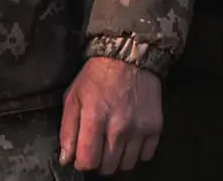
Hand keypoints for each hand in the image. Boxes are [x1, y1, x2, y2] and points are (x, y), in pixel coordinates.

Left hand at [60, 56, 162, 172]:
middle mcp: (119, 127)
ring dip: (119, 158)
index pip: (88, 162)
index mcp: (95, 119)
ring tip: (115, 143)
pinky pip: (146, 155)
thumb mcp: (73, 97)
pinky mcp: (155, 125)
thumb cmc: (98, 76)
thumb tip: (67, 158)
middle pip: (108, 167)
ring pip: (127, 164)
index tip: (83, 155)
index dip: (82, 162)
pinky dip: (138, 151)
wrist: (130, 55)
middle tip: (99, 146)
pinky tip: (131, 139)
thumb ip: (67, 131)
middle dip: (100, 161)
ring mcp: (139, 127)